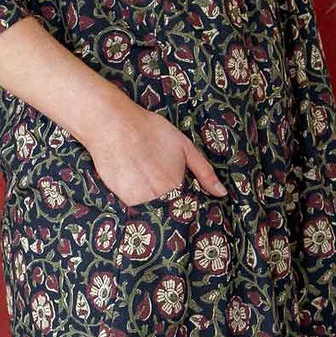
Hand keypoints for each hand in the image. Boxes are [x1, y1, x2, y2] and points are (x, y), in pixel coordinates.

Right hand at [85, 103, 227, 207]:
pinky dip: (138, 198)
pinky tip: (134, 179)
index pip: (188, 207)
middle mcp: (160, 198)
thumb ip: (205, 172)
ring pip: (153, 210)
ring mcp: (141, 201)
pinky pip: (136, 207)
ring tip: (147, 178)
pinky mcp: (124, 200)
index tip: (183, 194)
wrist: (114, 126)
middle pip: (170, 210)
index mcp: (178, 187)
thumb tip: (221, 193)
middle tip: (159, 180)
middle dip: (170, 203)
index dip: (187, 202)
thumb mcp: (185, 147)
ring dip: (154, 201)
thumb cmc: (151, 131)